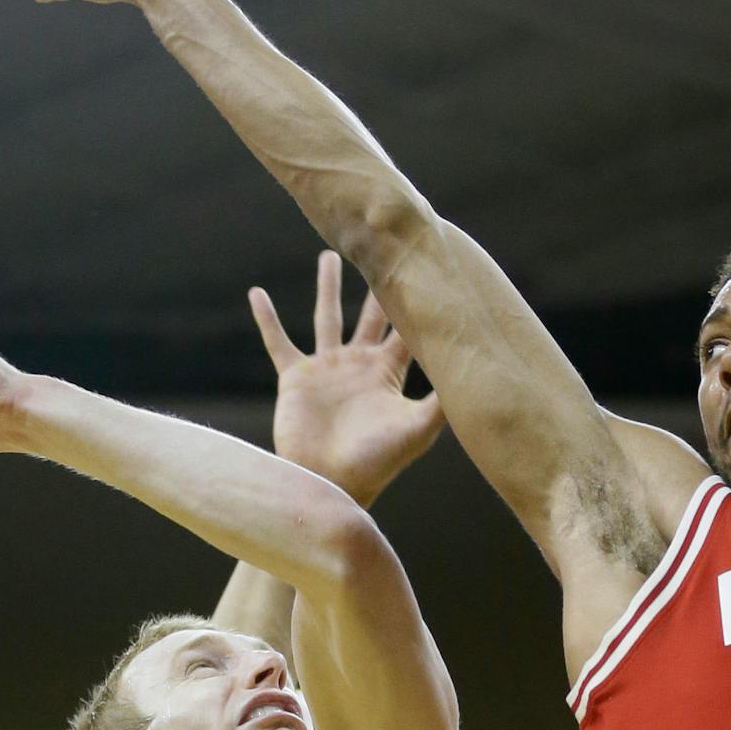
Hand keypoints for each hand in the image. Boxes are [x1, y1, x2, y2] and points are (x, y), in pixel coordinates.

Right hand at [251, 250, 443, 506]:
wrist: (331, 483)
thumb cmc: (377, 463)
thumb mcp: (418, 430)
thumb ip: (443, 401)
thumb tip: (474, 372)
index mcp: (388, 371)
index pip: (406, 327)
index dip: (416, 300)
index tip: (425, 265)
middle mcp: (358, 363)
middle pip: (371, 312)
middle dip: (377, 283)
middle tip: (383, 246)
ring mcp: (326, 368)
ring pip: (326, 316)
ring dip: (327, 287)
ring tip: (329, 255)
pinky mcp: (296, 378)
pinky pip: (278, 341)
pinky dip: (266, 318)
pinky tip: (256, 293)